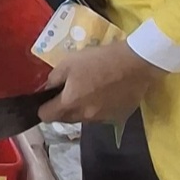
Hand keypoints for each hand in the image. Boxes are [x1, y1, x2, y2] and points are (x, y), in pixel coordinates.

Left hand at [37, 40, 157, 125]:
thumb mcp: (69, 62)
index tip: (46, 100)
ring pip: (83, 118)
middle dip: (61, 108)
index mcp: (70, 103)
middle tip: (67, 92)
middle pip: (64, 119)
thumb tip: (47, 89)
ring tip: (88, 91)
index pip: (46, 116)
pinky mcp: (118, 116)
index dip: (43, 108)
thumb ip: (54, 78)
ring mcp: (103, 118)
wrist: (135, 63)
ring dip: (81, 108)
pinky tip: (104, 94)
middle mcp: (85, 116)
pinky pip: (100, 116)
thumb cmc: (99, 60)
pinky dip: (98, 108)